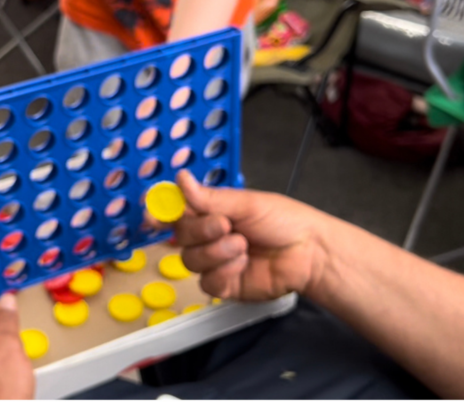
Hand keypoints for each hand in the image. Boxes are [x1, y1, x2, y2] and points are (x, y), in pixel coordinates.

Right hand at [171, 170, 329, 300]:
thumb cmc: (284, 221)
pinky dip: (223, 271)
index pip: (176, 210)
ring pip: (190, 259)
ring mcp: (214, 261)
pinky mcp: (224, 285)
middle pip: (180, 236)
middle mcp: (208, 235)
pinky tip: (242, 265)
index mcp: (211, 211)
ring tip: (242, 246)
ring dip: (216, 252)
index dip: (161, 211)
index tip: (153, 213)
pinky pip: (206, 281)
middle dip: (200, 230)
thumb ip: (209, 198)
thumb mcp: (247, 203)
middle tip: (226, 226)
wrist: (310, 253)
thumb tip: (179, 179)